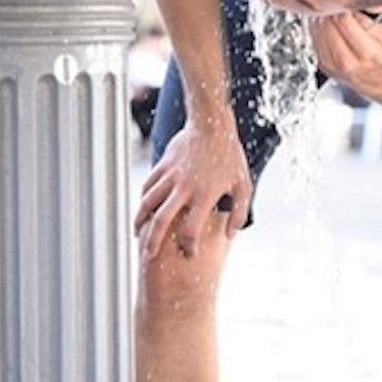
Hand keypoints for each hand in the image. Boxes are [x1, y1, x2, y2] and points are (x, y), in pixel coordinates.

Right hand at [134, 121, 252, 259]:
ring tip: (138, 235)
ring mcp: (171, 176)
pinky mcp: (162, 165)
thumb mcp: (243, 186)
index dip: (189, 246)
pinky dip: (143, 200)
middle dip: (153, 241)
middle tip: (149, 256)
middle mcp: (184, 188)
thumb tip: (230, 235)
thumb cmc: (230, 156)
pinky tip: (144, 210)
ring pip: (148, 203)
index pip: (191, 229)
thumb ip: (239, 213)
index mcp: (204, 195)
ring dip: (140, 221)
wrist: (211, 125)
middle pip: (161, 220)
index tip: (189, 253)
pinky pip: (148, 186)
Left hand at [313, 13, 381, 95]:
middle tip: (335, 6)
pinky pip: (314, 40)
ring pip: (318, 32)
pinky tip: (324, 25)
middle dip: (331, 12)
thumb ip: (364, 18)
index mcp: (366, 52)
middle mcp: (347, 61)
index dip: (342, 7)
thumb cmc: (379, 55)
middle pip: (328, 26)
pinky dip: (317, 29)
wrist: (376, 79)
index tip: (344, 2)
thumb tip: (347, 5)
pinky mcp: (322, 65)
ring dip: (322, 19)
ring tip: (330, 14)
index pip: (344, 21)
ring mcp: (332, 65)